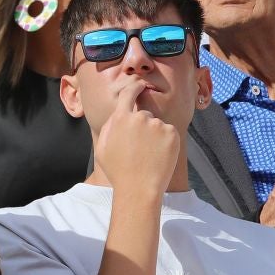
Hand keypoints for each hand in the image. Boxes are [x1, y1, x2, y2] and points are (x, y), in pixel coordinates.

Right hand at [94, 78, 181, 197]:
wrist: (139, 189)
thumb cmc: (118, 171)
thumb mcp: (102, 147)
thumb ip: (109, 125)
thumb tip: (119, 113)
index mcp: (120, 118)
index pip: (129, 93)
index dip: (135, 87)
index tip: (140, 85)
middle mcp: (140, 117)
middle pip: (144, 115)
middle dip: (143, 127)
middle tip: (140, 149)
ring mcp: (157, 125)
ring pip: (157, 126)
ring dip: (155, 136)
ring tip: (149, 156)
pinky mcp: (172, 134)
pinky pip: (169, 133)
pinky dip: (166, 143)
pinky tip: (159, 157)